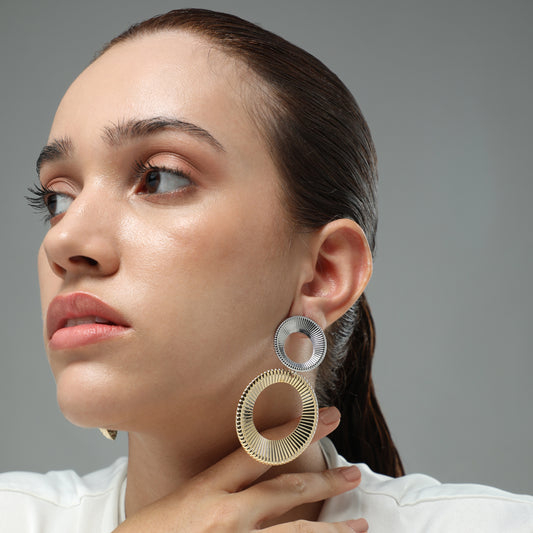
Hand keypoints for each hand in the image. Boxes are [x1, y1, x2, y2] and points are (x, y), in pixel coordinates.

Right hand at [114, 406, 367, 531]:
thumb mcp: (178, 503)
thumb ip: (213, 488)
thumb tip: (246, 476)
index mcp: (206, 488)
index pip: (259, 448)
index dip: (296, 430)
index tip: (323, 417)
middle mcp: (223, 513)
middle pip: (285, 490)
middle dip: (324, 478)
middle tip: (353, 470)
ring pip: (295, 531)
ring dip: (332, 528)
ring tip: (360, 523)